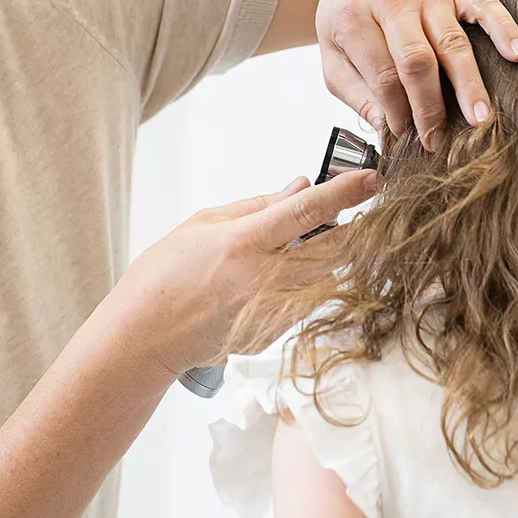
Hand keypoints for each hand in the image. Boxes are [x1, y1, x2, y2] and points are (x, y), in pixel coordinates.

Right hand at [112, 169, 379, 378]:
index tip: (373, 179)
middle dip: (359, 229)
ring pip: (327, 278)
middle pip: (335, 251)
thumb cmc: (163, 277)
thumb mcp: (202, 224)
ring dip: (334, 258)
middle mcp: (264, 280)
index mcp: (243, 244)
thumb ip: (256, 205)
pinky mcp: (275, 334)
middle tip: (366, 213)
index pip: (307, 212)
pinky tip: (286, 276)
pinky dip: (309, 283)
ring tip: (314, 245)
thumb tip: (300, 187)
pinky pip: (307, 301)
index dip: (345, 194)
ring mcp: (272, 312)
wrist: (144, 337)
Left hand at [315, 0, 517, 151]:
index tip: (404, 134)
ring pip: (452, 41)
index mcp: (354, 18)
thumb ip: (355, 93)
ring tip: (481, 118)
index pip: (383, 74)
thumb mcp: (332, 53)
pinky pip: (484, 4)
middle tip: (439, 140)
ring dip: (468, 83)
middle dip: (430, 105)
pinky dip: (504, 28)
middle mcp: (392, 0)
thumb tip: (386, 129)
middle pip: (417, 60)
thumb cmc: (350, 15)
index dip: (396, 110)